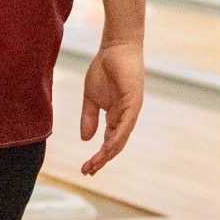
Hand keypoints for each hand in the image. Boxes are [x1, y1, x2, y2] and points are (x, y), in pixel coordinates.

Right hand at [79, 44, 143, 173]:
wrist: (115, 47)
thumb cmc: (104, 69)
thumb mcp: (91, 98)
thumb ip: (89, 117)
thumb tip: (85, 139)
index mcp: (115, 116)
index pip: (109, 142)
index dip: (98, 156)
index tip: (86, 168)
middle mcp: (125, 116)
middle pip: (115, 144)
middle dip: (102, 159)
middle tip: (88, 172)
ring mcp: (130, 110)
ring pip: (121, 138)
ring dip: (108, 153)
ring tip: (95, 164)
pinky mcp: (133, 101)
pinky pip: (126, 123)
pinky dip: (117, 137)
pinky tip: (108, 147)